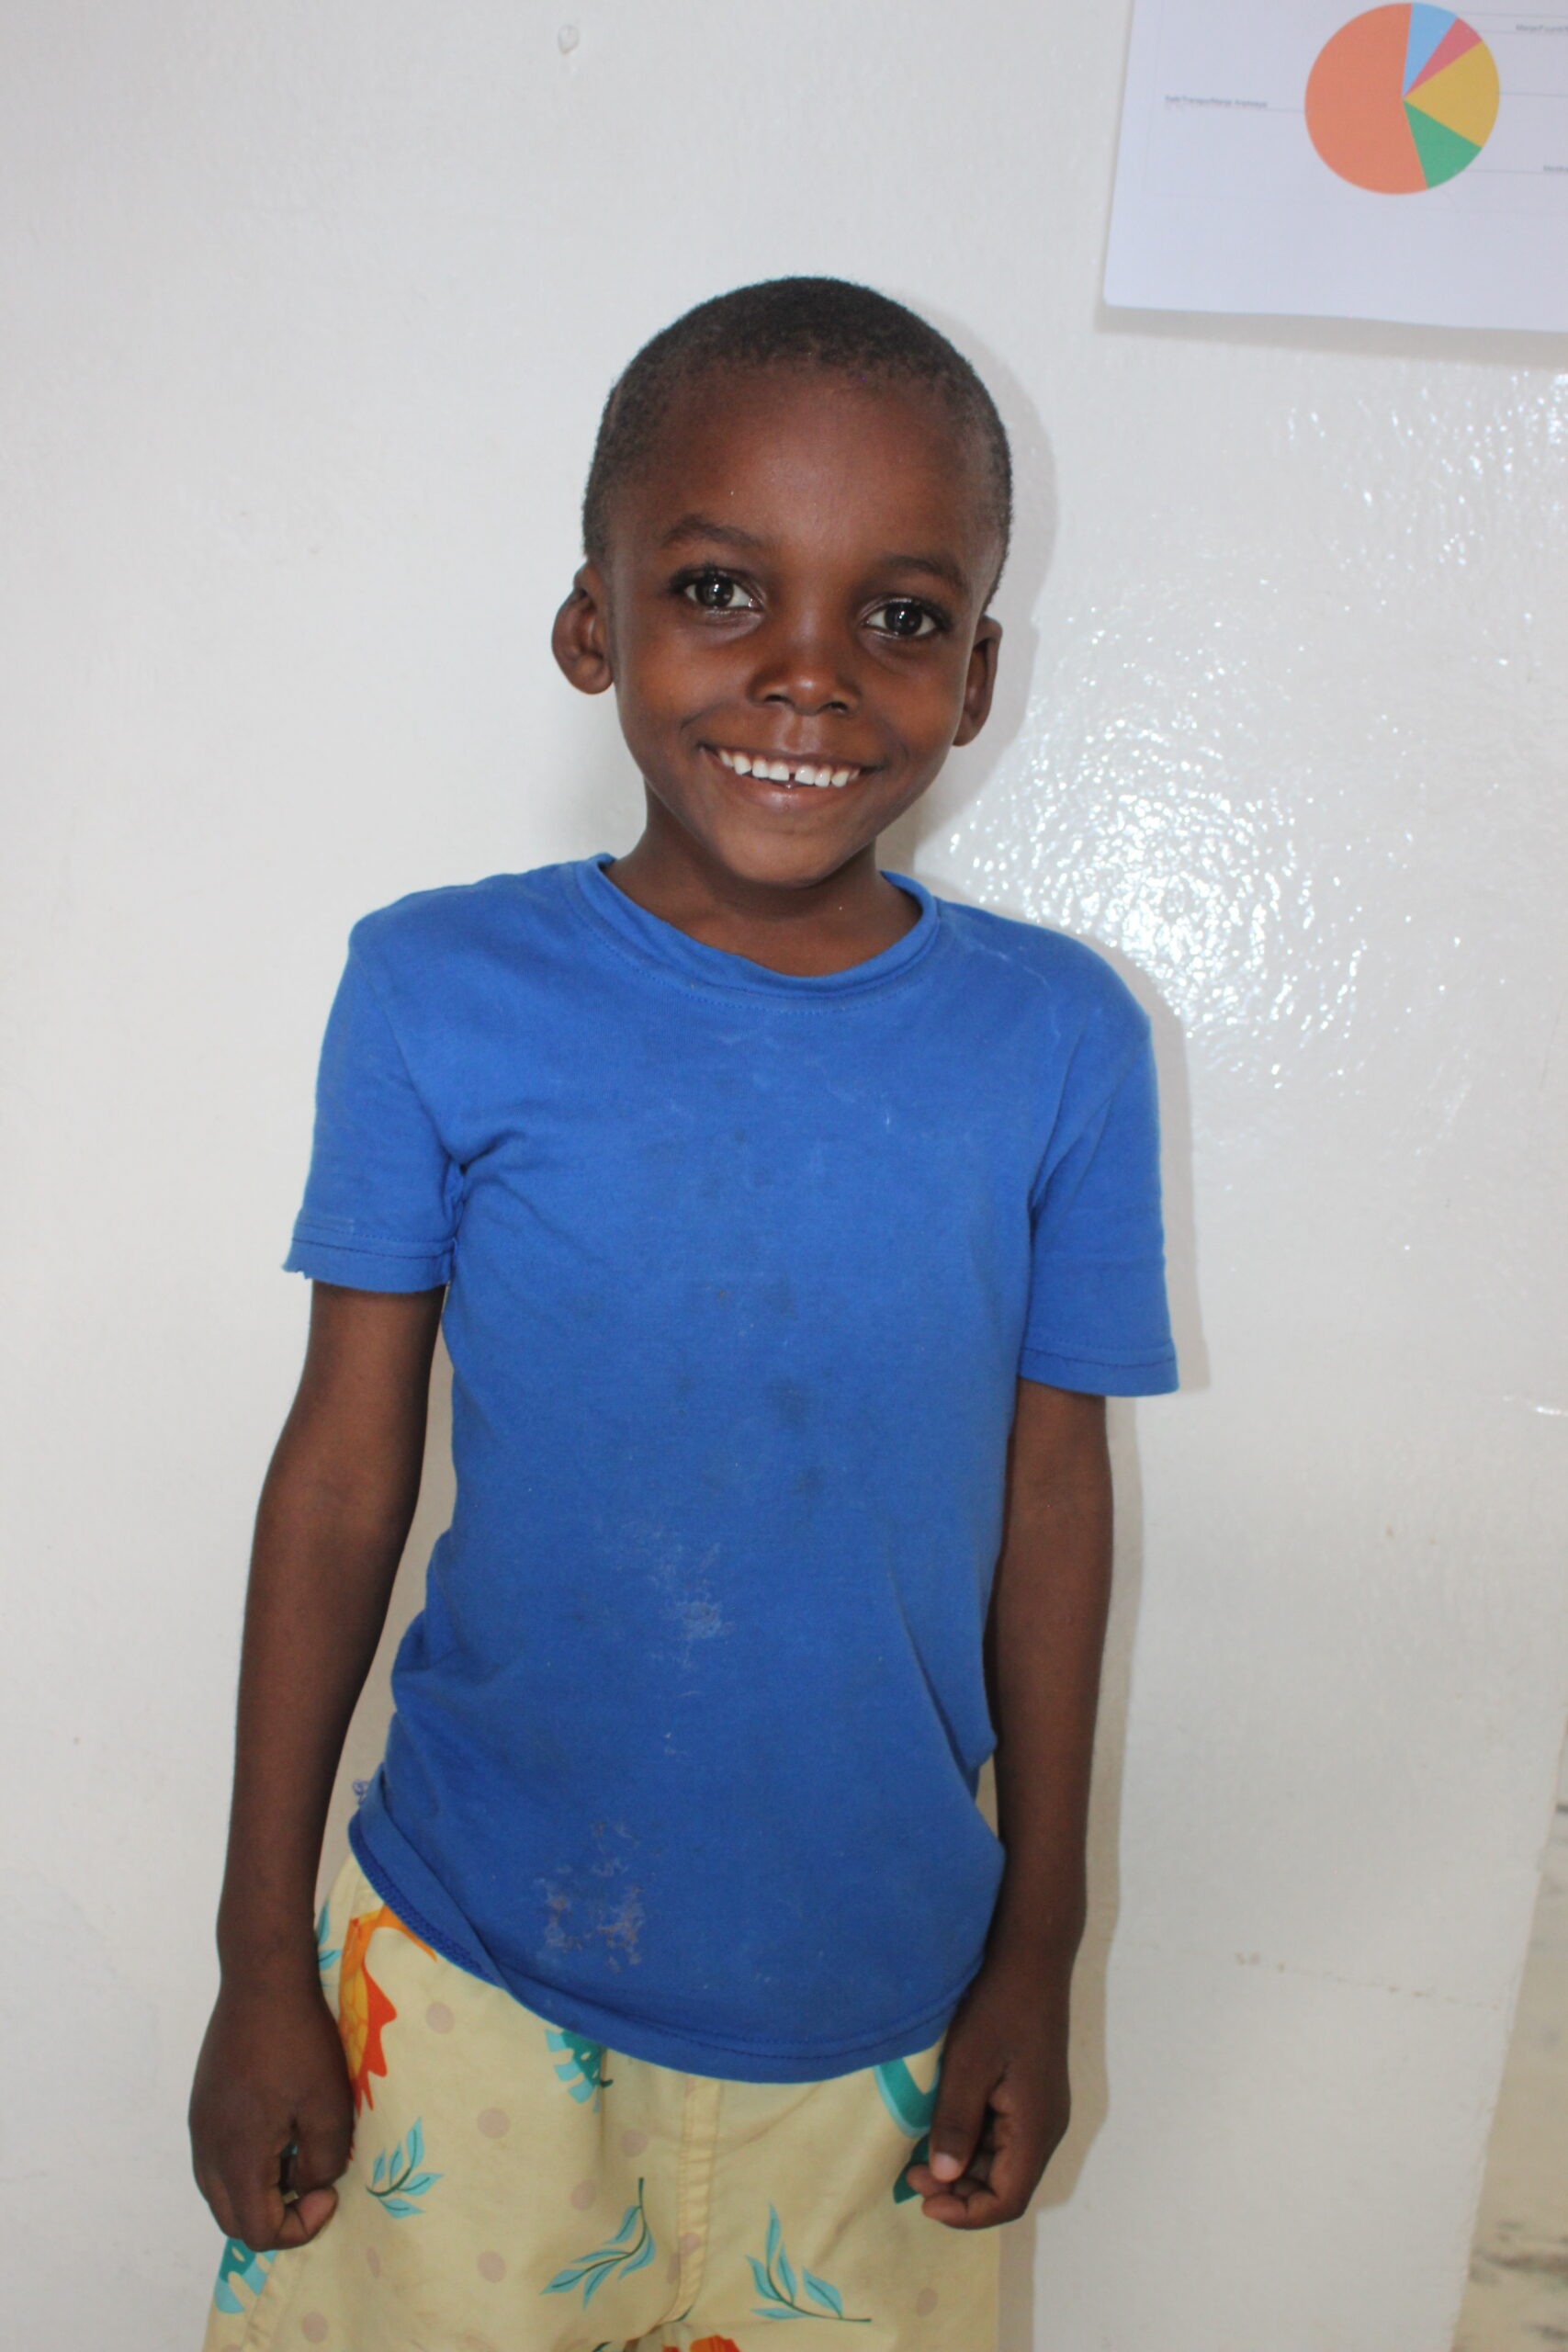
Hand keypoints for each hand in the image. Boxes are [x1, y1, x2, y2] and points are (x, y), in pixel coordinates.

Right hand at [190, 1970, 353, 2252]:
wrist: (262, 1978)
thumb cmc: (300, 2041)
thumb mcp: (329, 2104)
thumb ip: (322, 2161)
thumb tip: (308, 2185)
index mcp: (235, 2157)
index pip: (256, 2232)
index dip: (299, 2227)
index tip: (329, 2190)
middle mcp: (206, 2148)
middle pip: (232, 2219)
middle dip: (276, 2217)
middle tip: (313, 2183)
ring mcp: (199, 2124)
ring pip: (220, 2189)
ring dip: (258, 2191)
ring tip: (298, 2154)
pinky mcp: (202, 2102)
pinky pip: (216, 2158)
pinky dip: (245, 2165)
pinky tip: (279, 2127)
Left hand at [903, 1947, 1072, 2227]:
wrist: (1030, 1955)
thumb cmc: (998, 2005)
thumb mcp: (967, 2065)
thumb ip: (955, 2124)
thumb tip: (944, 2178)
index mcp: (1036, 2127)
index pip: (1008, 2200)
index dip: (966, 2213)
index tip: (922, 2201)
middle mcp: (1045, 2126)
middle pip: (1005, 2184)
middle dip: (958, 2191)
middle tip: (910, 2175)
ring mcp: (1039, 2109)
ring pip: (1001, 2161)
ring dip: (962, 2167)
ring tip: (917, 2156)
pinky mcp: (1029, 2092)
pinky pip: (1001, 2134)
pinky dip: (970, 2142)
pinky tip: (938, 2128)